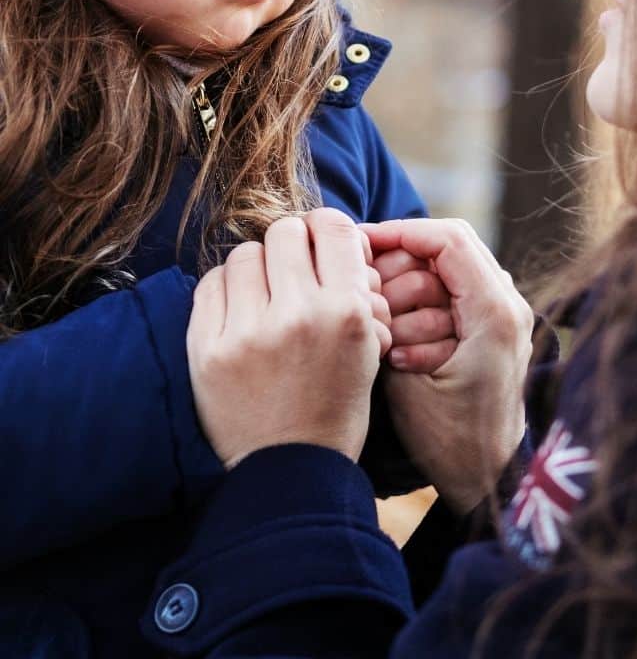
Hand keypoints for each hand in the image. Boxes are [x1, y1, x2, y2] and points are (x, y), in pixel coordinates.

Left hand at [187, 208, 390, 468]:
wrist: (289, 471)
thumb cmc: (335, 404)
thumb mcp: (368, 346)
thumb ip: (354, 287)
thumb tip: (331, 233)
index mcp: (346, 313)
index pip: (333, 227)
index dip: (325, 229)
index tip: (319, 244)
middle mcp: (297, 315)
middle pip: (285, 231)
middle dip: (291, 246)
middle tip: (290, 271)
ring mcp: (247, 332)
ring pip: (245, 253)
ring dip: (256, 268)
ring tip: (263, 297)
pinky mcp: (206, 349)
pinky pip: (210, 283)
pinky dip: (225, 290)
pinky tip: (237, 312)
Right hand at [362, 218, 533, 514]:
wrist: (490, 482)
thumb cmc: (449, 441)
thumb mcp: (405, 381)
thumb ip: (388, 322)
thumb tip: (362, 276)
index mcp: (494, 311)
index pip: (446, 239)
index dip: (398, 233)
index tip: (358, 245)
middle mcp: (508, 303)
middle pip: (446, 246)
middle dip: (400, 263)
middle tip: (364, 290)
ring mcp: (506, 312)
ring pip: (447, 267)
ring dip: (409, 285)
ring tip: (382, 321)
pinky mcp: (495, 325)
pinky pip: (454, 290)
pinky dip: (422, 302)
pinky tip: (397, 332)